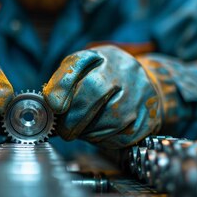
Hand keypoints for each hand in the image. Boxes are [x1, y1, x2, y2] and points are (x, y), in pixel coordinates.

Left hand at [42, 45, 161, 148]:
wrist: (144, 84)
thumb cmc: (105, 77)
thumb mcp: (84, 69)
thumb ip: (64, 81)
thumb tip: (48, 105)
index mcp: (106, 56)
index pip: (80, 64)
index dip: (63, 87)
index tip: (54, 106)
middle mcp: (126, 71)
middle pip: (95, 94)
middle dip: (73, 117)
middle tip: (63, 130)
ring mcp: (140, 95)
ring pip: (109, 121)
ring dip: (87, 132)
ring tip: (81, 131)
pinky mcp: (148, 119)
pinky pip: (121, 137)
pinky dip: (103, 140)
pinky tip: (98, 134)